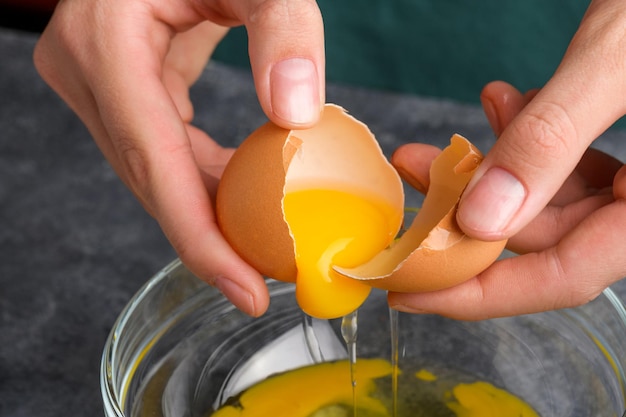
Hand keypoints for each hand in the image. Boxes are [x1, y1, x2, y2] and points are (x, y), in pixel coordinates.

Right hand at [34, 0, 324, 315]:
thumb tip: (298, 113)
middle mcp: (86, 69)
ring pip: (150, 169)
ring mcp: (94, 79)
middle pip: (148, 179)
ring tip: (258, 248)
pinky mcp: (116, 83)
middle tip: (261, 284)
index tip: (247, 291)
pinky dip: (199, 174)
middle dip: (204, 238)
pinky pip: (157, 146)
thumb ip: (283, 32)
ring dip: (204, 209)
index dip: (199, 238)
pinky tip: (239, 192)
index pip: (154, 163)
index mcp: (108, 43)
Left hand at [389, 0, 625, 318]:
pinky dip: (529, 137)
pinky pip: (569, 158)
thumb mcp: (618, 59)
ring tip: (436, 147)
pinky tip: (503, 101)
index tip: (407, 292)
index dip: (478, 293)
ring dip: (489, 167)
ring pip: (549, 195)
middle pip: (546, 235)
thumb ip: (552, 140)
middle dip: (467, 210)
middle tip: (411, 183)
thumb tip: (481, 220)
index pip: (564, 276)